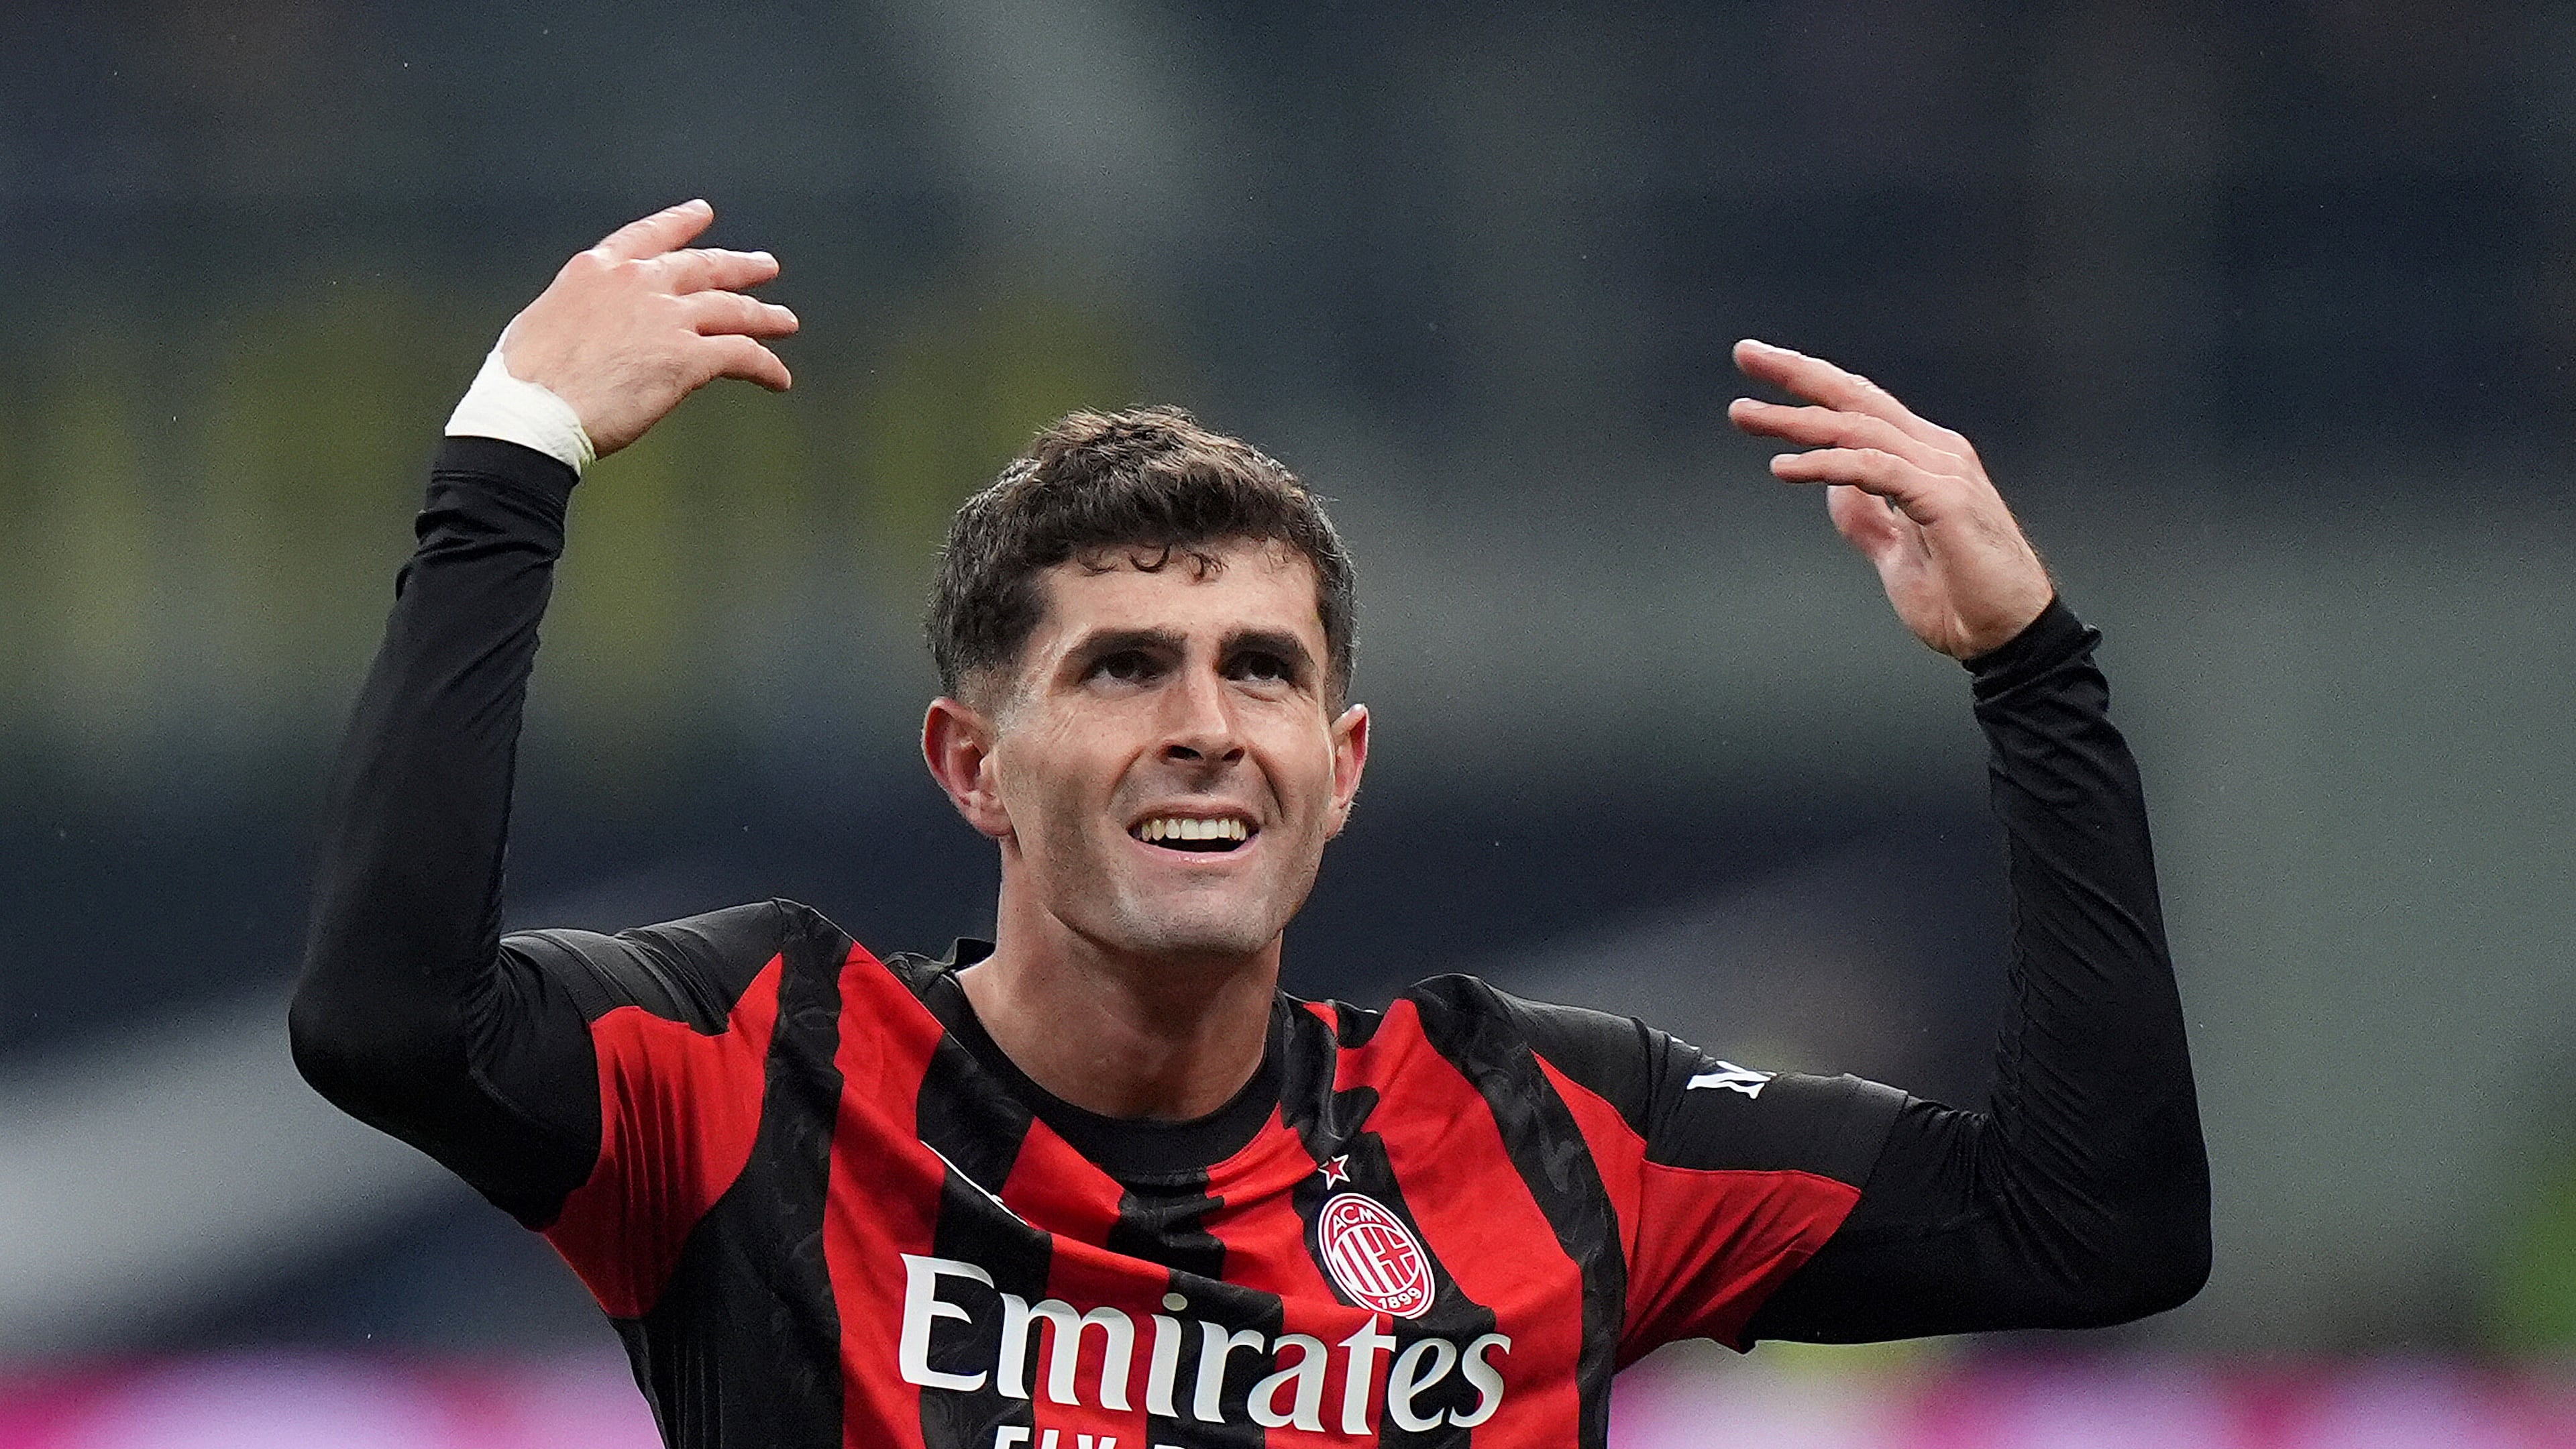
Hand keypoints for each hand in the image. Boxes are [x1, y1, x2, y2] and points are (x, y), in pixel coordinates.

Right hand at [497, 200, 798, 457]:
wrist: (533, 412)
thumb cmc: (524, 382)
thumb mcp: (544, 322)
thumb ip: (582, 313)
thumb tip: (592, 329)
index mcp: (597, 271)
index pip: (648, 237)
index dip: (680, 223)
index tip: (703, 212)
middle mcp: (637, 284)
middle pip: (703, 268)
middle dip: (739, 268)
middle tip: (766, 267)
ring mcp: (666, 318)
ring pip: (733, 309)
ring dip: (764, 316)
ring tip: (785, 322)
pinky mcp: (688, 357)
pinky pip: (743, 355)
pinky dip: (766, 367)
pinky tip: (779, 380)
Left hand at [1728, 339, 2052, 659]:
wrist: (2006, 638)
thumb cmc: (1961, 598)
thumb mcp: (1894, 552)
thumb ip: (1865, 517)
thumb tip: (1831, 489)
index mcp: (1924, 459)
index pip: (1861, 406)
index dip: (1812, 384)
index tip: (1761, 370)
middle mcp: (1935, 453)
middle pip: (1856, 398)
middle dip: (1798, 373)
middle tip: (1746, 353)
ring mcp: (1943, 472)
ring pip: (1859, 428)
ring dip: (1797, 420)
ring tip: (1746, 415)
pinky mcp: (1945, 500)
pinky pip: (1875, 469)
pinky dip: (1827, 464)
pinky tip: (1785, 467)